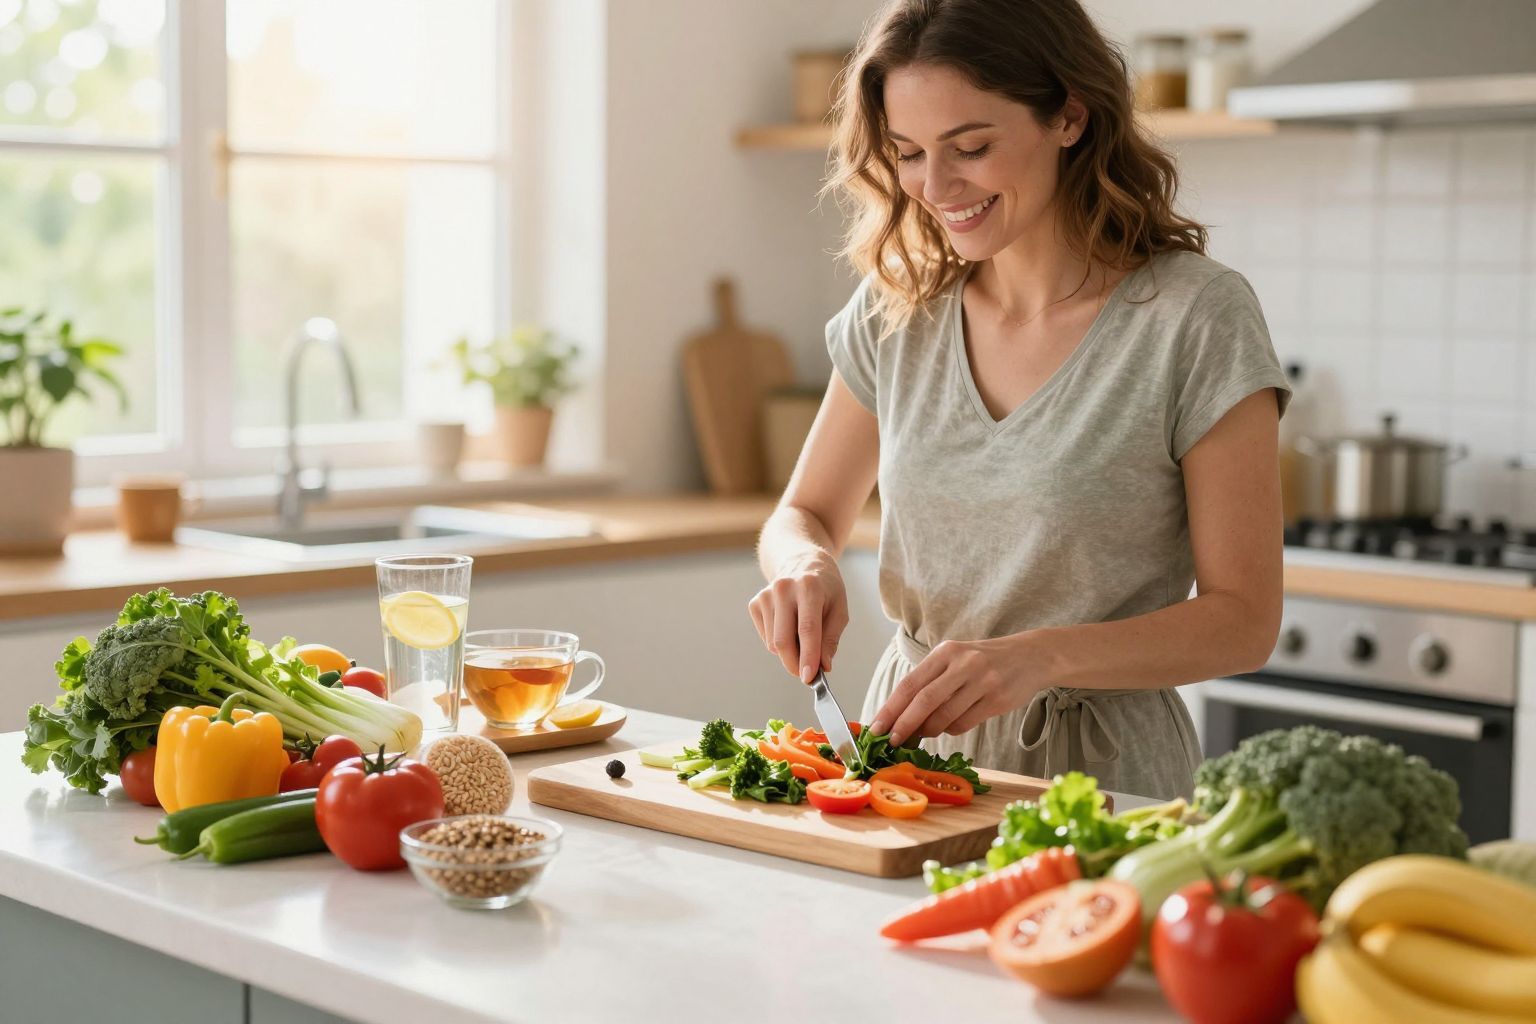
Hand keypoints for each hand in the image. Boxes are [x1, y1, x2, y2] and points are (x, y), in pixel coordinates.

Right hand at [748, 555, 848, 683]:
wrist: (802, 563)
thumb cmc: (826, 589)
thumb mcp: (839, 610)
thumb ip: (831, 639)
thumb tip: (823, 666)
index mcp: (809, 587)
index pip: (807, 629)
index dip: (808, 656)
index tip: (809, 677)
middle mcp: (784, 589)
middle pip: (783, 640)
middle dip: (794, 664)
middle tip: (806, 675)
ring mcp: (766, 595)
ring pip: (773, 643)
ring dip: (789, 653)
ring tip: (803, 639)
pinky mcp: (755, 603)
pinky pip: (766, 638)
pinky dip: (779, 643)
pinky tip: (789, 628)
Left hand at [869, 635, 1042, 745]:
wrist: (1031, 656)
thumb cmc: (984, 661)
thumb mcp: (956, 659)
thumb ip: (930, 682)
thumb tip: (900, 716)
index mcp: (946, 652)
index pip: (910, 683)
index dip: (891, 708)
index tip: (876, 728)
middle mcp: (963, 664)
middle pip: (924, 700)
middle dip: (904, 725)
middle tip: (891, 742)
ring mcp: (982, 681)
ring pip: (945, 716)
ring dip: (928, 731)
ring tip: (922, 734)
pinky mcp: (997, 699)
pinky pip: (965, 723)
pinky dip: (951, 729)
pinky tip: (950, 726)